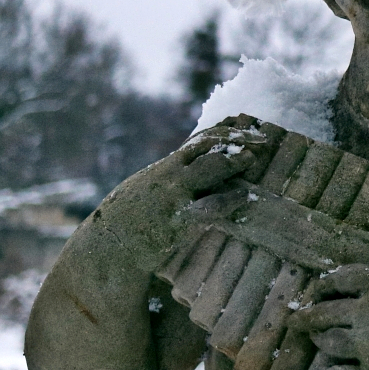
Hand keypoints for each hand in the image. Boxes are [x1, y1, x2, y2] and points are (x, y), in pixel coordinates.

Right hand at [94, 119, 268, 268]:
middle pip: (207, 144)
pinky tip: (245, 195)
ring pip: (209, 167)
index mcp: (165, 167)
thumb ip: (176, 177)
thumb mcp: (151, 189)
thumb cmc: (133, 220)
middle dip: (236, 138)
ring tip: (252, 158)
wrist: (105, 247)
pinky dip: (230, 198)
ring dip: (234, 160)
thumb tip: (205, 170)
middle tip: (261, 140)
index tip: (247, 123)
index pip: (200, 139)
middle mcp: (169, 174)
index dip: (226, 129)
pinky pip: (209, 206)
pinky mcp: (175, 218)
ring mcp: (172, 194)